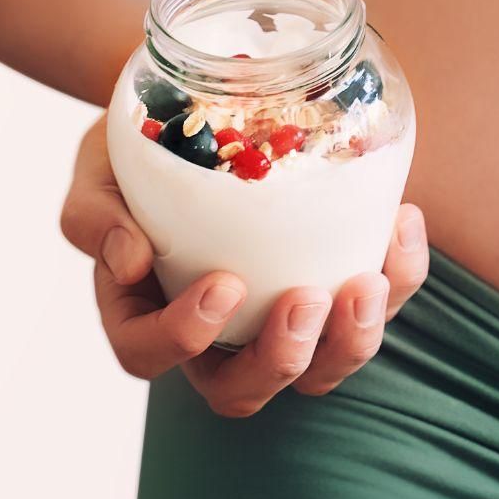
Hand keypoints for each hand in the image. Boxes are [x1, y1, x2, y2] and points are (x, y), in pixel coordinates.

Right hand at [58, 114, 430, 415]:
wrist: (206, 109)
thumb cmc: (144, 149)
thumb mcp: (100, 172)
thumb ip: (96, 216)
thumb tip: (129, 261)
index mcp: (146, 312)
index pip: (149, 356)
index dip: (184, 336)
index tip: (223, 284)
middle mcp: (216, 335)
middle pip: (243, 390)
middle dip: (281, 357)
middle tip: (306, 297)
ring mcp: (281, 318)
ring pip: (322, 369)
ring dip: (353, 340)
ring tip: (368, 283)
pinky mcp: (340, 287)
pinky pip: (380, 304)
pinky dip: (402, 274)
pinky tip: (402, 220)